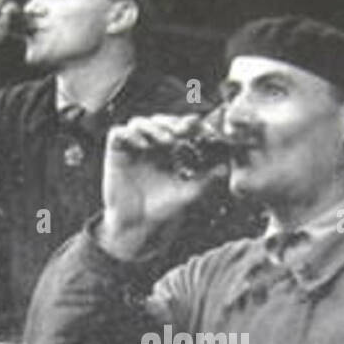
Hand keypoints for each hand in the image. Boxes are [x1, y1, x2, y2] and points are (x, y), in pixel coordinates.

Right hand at [100, 113, 226, 260]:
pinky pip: (119, 132)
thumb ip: (209, 178)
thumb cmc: (163, 207)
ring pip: (140, 122)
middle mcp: (151, 144)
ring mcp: (133, 146)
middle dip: (172, 122)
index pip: (178, 127)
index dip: (188, 123)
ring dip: (154, 126)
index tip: (199, 127)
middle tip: (182, 131)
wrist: (139, 224)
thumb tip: (227, 166)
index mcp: (169, 149)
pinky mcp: (116, 151)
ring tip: (165, 140)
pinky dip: (131, 134)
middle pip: (160, 120)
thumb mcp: (191, 191)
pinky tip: (144, 145)